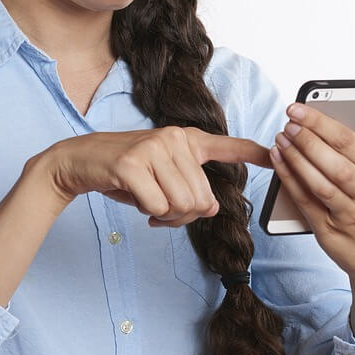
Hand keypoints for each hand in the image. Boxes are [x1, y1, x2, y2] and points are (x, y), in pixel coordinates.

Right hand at [45, 126, 272, 226]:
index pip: (226, 145)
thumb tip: (211, 207)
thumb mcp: (163, 177)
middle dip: (184, 214)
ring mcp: (152, 148)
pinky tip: (138, 202)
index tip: (274, 152)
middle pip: (202, 197)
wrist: (80, 162)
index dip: (253, 151)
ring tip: (150, 205)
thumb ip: (191, 188)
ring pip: (183, 204)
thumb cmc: (125, 173)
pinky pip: (158, 206)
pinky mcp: (132, 164)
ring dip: (167, 216)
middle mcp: (173, 138)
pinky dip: (149, 213)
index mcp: (185, 139)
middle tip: (161, 209)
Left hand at [268, 97, 354, 287]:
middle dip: (307, 141)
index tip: (296, 108)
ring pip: (319, 183)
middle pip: (334, 162)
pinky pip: (306, 202)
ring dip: (296, 160)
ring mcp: (349, 212)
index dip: (319, 122)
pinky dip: (290, 181)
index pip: (347, 139)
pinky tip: (278, 163)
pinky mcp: (329, 229)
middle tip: (287, 124)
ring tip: (279, 140)